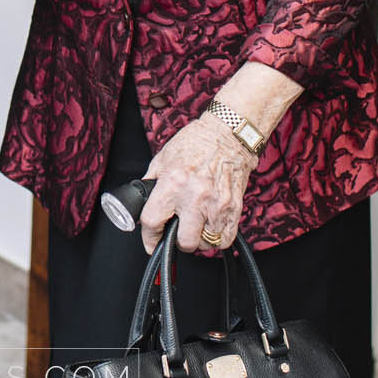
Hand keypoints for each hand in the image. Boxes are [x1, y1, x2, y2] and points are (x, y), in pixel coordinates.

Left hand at [139, 116, 255, 254]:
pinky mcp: (234, 208)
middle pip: (184, 241)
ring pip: (206, 243)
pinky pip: (225, 239)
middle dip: (177, 241)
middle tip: (177, 233)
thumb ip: (152, 182)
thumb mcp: (163, 158)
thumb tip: (143, 203)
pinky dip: (217, 238)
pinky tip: (211, 226)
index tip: (151, 241)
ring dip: (199, 240)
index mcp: (173, 183)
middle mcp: (195, 196)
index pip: (153, 221)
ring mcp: (216, 204)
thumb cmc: (196, 143)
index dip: (149, 236)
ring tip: (196, 226)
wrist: (228, 134)